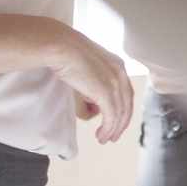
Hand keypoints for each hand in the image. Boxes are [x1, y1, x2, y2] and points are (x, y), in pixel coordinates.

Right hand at [48, 26, 133, 143]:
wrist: (59, 46)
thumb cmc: (65, 53)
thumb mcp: (86, 68)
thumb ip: (93, 83)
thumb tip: (92, 103)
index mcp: (118, 66)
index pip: (126, 93)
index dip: (122, 110)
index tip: (115, 122)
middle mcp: (121, 74)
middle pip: (126, 104)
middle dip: (120, 123)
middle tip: (112, 136)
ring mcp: (114, 82)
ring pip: (120, 113)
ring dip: (113, 129)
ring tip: (104, 139)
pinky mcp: (105, 92)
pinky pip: (111, 116)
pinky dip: (108, 128)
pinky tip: (101, 135)